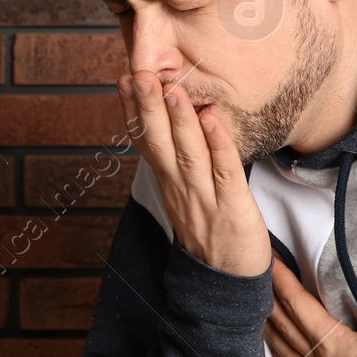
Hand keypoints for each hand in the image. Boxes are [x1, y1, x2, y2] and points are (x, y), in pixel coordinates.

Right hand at [119, 69, 271, 277]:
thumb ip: (178, 160)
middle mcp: (180, 187)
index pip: (145, 141)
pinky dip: (218, 145)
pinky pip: (224, 172)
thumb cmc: (211, 231)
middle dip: (147, 107)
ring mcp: (204, 198)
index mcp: (168, 182)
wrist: (227, 282)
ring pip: (187, 154)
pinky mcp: (232, 208)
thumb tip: (174, 121)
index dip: (134, 110)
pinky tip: (211, 119)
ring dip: (178, 120)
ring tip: (170, 88)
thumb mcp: (185, 194)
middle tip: (137, 74)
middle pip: (159, 143)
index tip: (125, 79)